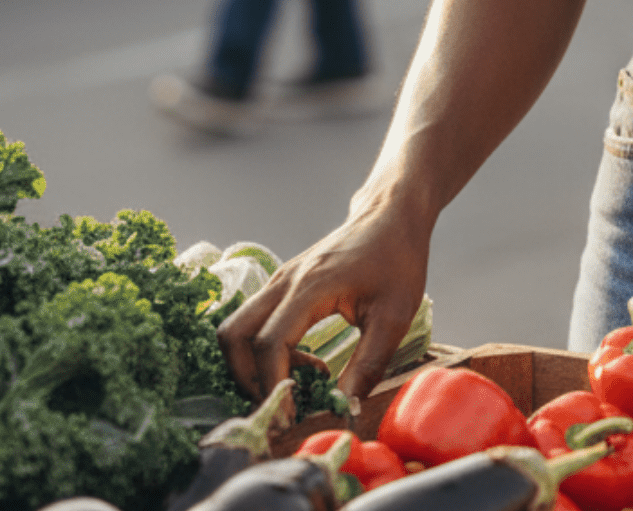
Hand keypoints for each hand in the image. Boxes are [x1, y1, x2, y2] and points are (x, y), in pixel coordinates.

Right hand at [218, 197, 429, 401]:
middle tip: (279, 406)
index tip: (289, 418)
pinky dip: (267, 350)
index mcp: (310, 286)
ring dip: (252, 365)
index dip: (272, 386)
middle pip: (234, 335)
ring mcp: (280, 280)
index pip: (269, 343)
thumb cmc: (398, 259)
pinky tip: (306, 363)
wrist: (393, 215)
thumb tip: (344, 410)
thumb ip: (368, 365)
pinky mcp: (285, 284)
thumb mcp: (395, 316)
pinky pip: (256, 322)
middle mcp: (285, 281)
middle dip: (247, 379)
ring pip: (239, 328)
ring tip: (293, 386)